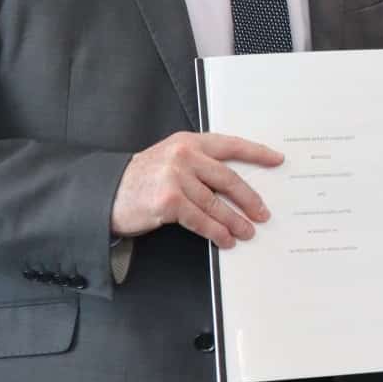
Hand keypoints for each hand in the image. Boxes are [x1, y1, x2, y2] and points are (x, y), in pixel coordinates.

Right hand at [110, 131, 281, 248]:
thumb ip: (199, 164)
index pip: (231, 145)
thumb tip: (235, 186)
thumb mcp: (171, 159)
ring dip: (235, 221)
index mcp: (189, 142)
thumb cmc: (142, 179)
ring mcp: (176, 178)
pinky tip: (226, 239)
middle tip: (263, 213)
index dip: (257, 153)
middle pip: (229, 178)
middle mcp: (185, 156)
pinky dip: (217, 232)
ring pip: (216, 203)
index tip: (277, 160)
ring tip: (248, 232)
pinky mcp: (169, 201)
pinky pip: (201, 220)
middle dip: (250, 199)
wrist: (105, 193)